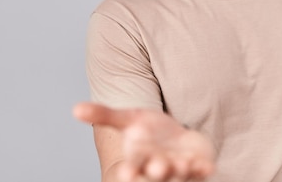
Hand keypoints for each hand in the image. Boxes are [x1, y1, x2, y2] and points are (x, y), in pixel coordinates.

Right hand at [73, 102, 215, 181]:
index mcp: (138, 158)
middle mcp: (158, 166)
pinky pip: (201, 170)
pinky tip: (207, 167)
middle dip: (157, 170)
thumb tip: (75, 109)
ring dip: (179, 170)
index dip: (130, 170)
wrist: (175, 137)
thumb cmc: (148, 132)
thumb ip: (105, 115)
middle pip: (156, 172)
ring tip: (181, 163)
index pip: (132, 167)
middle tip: (157, 167)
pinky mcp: (199, 165)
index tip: (127, 171)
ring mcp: (179, 167)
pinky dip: (203, 170)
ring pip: (178, 173)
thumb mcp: (128, 119)